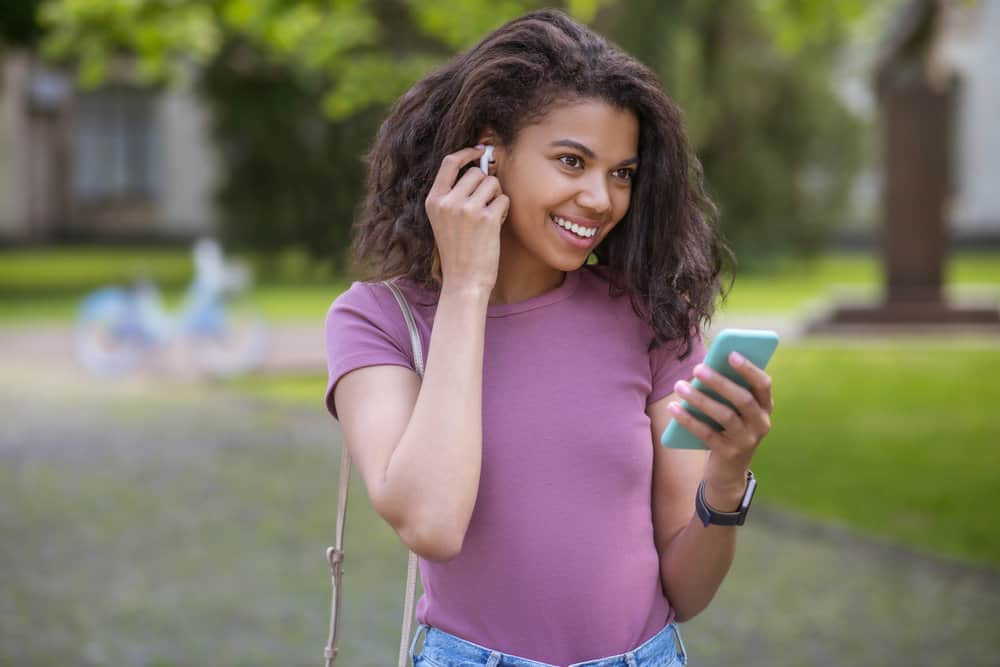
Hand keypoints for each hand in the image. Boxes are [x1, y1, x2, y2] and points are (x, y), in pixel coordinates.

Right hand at [424, 146, 509, 291]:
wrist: (464, 280)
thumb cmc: (458, 249)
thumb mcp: (444, 219)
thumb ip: (454, 192)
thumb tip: (480, 163)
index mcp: (434, 200)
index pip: (449, 162)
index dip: (466, 153)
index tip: (478, 152)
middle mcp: (448, 202)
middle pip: (477, 173)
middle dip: (486, 185)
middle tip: (484, 205)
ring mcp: (467, 209)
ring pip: (493, 183)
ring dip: (496, 196)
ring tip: (488, 217)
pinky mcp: (487, 219)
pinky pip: (504, 199)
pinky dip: (503, 210)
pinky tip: (494, 227)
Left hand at [669, 352, 773, 491]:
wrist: (729, 470)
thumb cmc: (728, 427)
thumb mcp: (734, 410)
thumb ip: (727, 391)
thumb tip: (703, 369)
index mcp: (765, 407)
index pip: (763, 384)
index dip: (749, 368)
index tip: (730, 354)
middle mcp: (761, 424)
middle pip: (742, 399)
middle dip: (719, 382)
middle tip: (697, 368)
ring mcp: (747, 440)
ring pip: (724, 415)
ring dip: (700, 398)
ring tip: (679, 386)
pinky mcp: (729, 453)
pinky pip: (706, 434)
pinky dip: (688, 419)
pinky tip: (674, 408)